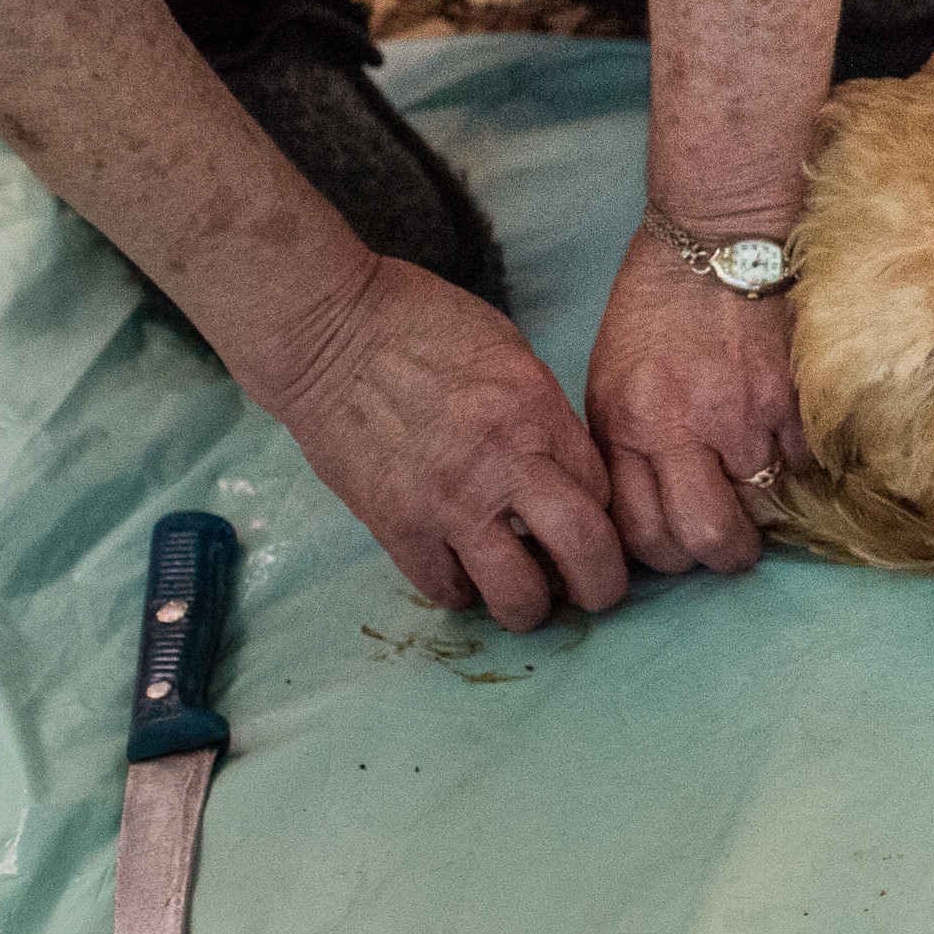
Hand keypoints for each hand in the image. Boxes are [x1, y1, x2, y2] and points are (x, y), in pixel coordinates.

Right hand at [243, 254, 629, 629]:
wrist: (327, 332)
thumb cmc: (421, 327)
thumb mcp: (511, 354)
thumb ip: (545, 417)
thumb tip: (566, 471)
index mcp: (538, 415)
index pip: (604, 494)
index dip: (606, 519)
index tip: (595, 527)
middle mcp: (504, 464)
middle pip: (585, 552)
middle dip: (601, 586)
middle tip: (592, 592)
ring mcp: (448, 503)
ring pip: (517, 596)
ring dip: (530, 606)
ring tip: (525, 596)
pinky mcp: (396, 526)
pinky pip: (446, 590)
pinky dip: (463, 592)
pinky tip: (465, 574)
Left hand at [583, 228, 812, 575]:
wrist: (720, 233)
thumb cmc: (659, 302)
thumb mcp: (614, 375)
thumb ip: (629, 443)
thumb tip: (653, 506)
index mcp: (627, 424)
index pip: (642, 533)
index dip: (667, 554)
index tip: (681, 542)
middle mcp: (681, 430)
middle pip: (704, 539)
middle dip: (720, 554)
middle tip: (731, 539)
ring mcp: (743, 418)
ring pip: (764, 511)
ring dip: (767, 511)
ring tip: (764, 490)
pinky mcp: (794, 401)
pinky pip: (806, 468)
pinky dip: (802, 468)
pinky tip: (791, 446)